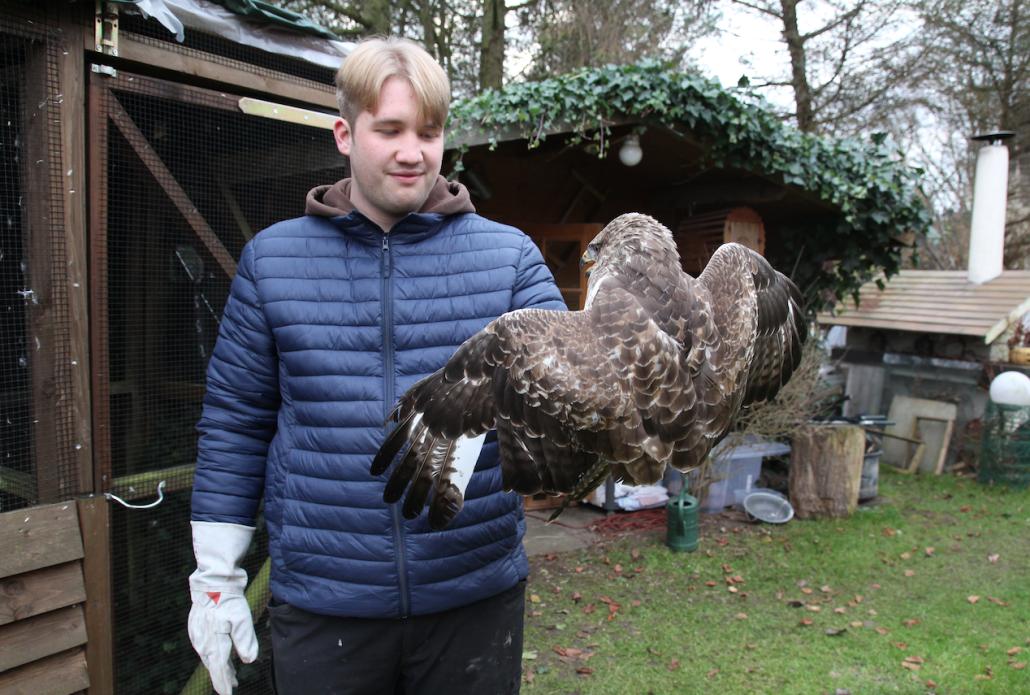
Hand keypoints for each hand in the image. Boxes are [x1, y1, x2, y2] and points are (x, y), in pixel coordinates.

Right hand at [187, 521, 257, 694]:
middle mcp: (202, 641)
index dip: (224, 682)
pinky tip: (218, 655)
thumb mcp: (242, 619)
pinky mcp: (195, 626)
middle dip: (222, 677)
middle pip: (213, 664)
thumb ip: (245, 641)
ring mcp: (196, 633)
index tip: (229, 694)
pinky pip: (203, 646)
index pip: (219, 668)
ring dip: (218, 666)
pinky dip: (212, 653)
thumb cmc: (229, 599)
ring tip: (229, 675)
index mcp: (214, 641)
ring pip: (208, 656)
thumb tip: (249, 661)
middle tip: (232, 686)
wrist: (213, 581)